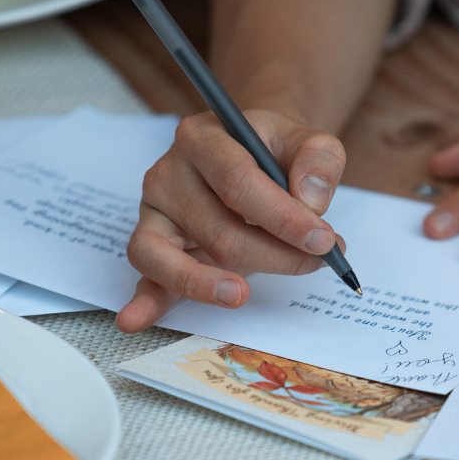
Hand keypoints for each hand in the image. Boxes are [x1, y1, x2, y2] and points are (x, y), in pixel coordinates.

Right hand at [116, 109, 346, 332]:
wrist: (249, 154)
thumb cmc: (272, 151)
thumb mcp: (304, 139)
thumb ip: (318, 158)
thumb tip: (311, 201)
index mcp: (201, 138)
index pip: (237, 182)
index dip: (282, 217)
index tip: (323, 240)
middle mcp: (167, 173)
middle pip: (215, 228)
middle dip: (272, 254)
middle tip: (316, 262)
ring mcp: (154, 212)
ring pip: (175, 258)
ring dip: (207, 283)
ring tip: (240, 295)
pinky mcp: (153, 245)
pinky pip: (145, 276)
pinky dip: (143, 302)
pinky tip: (135, 321)